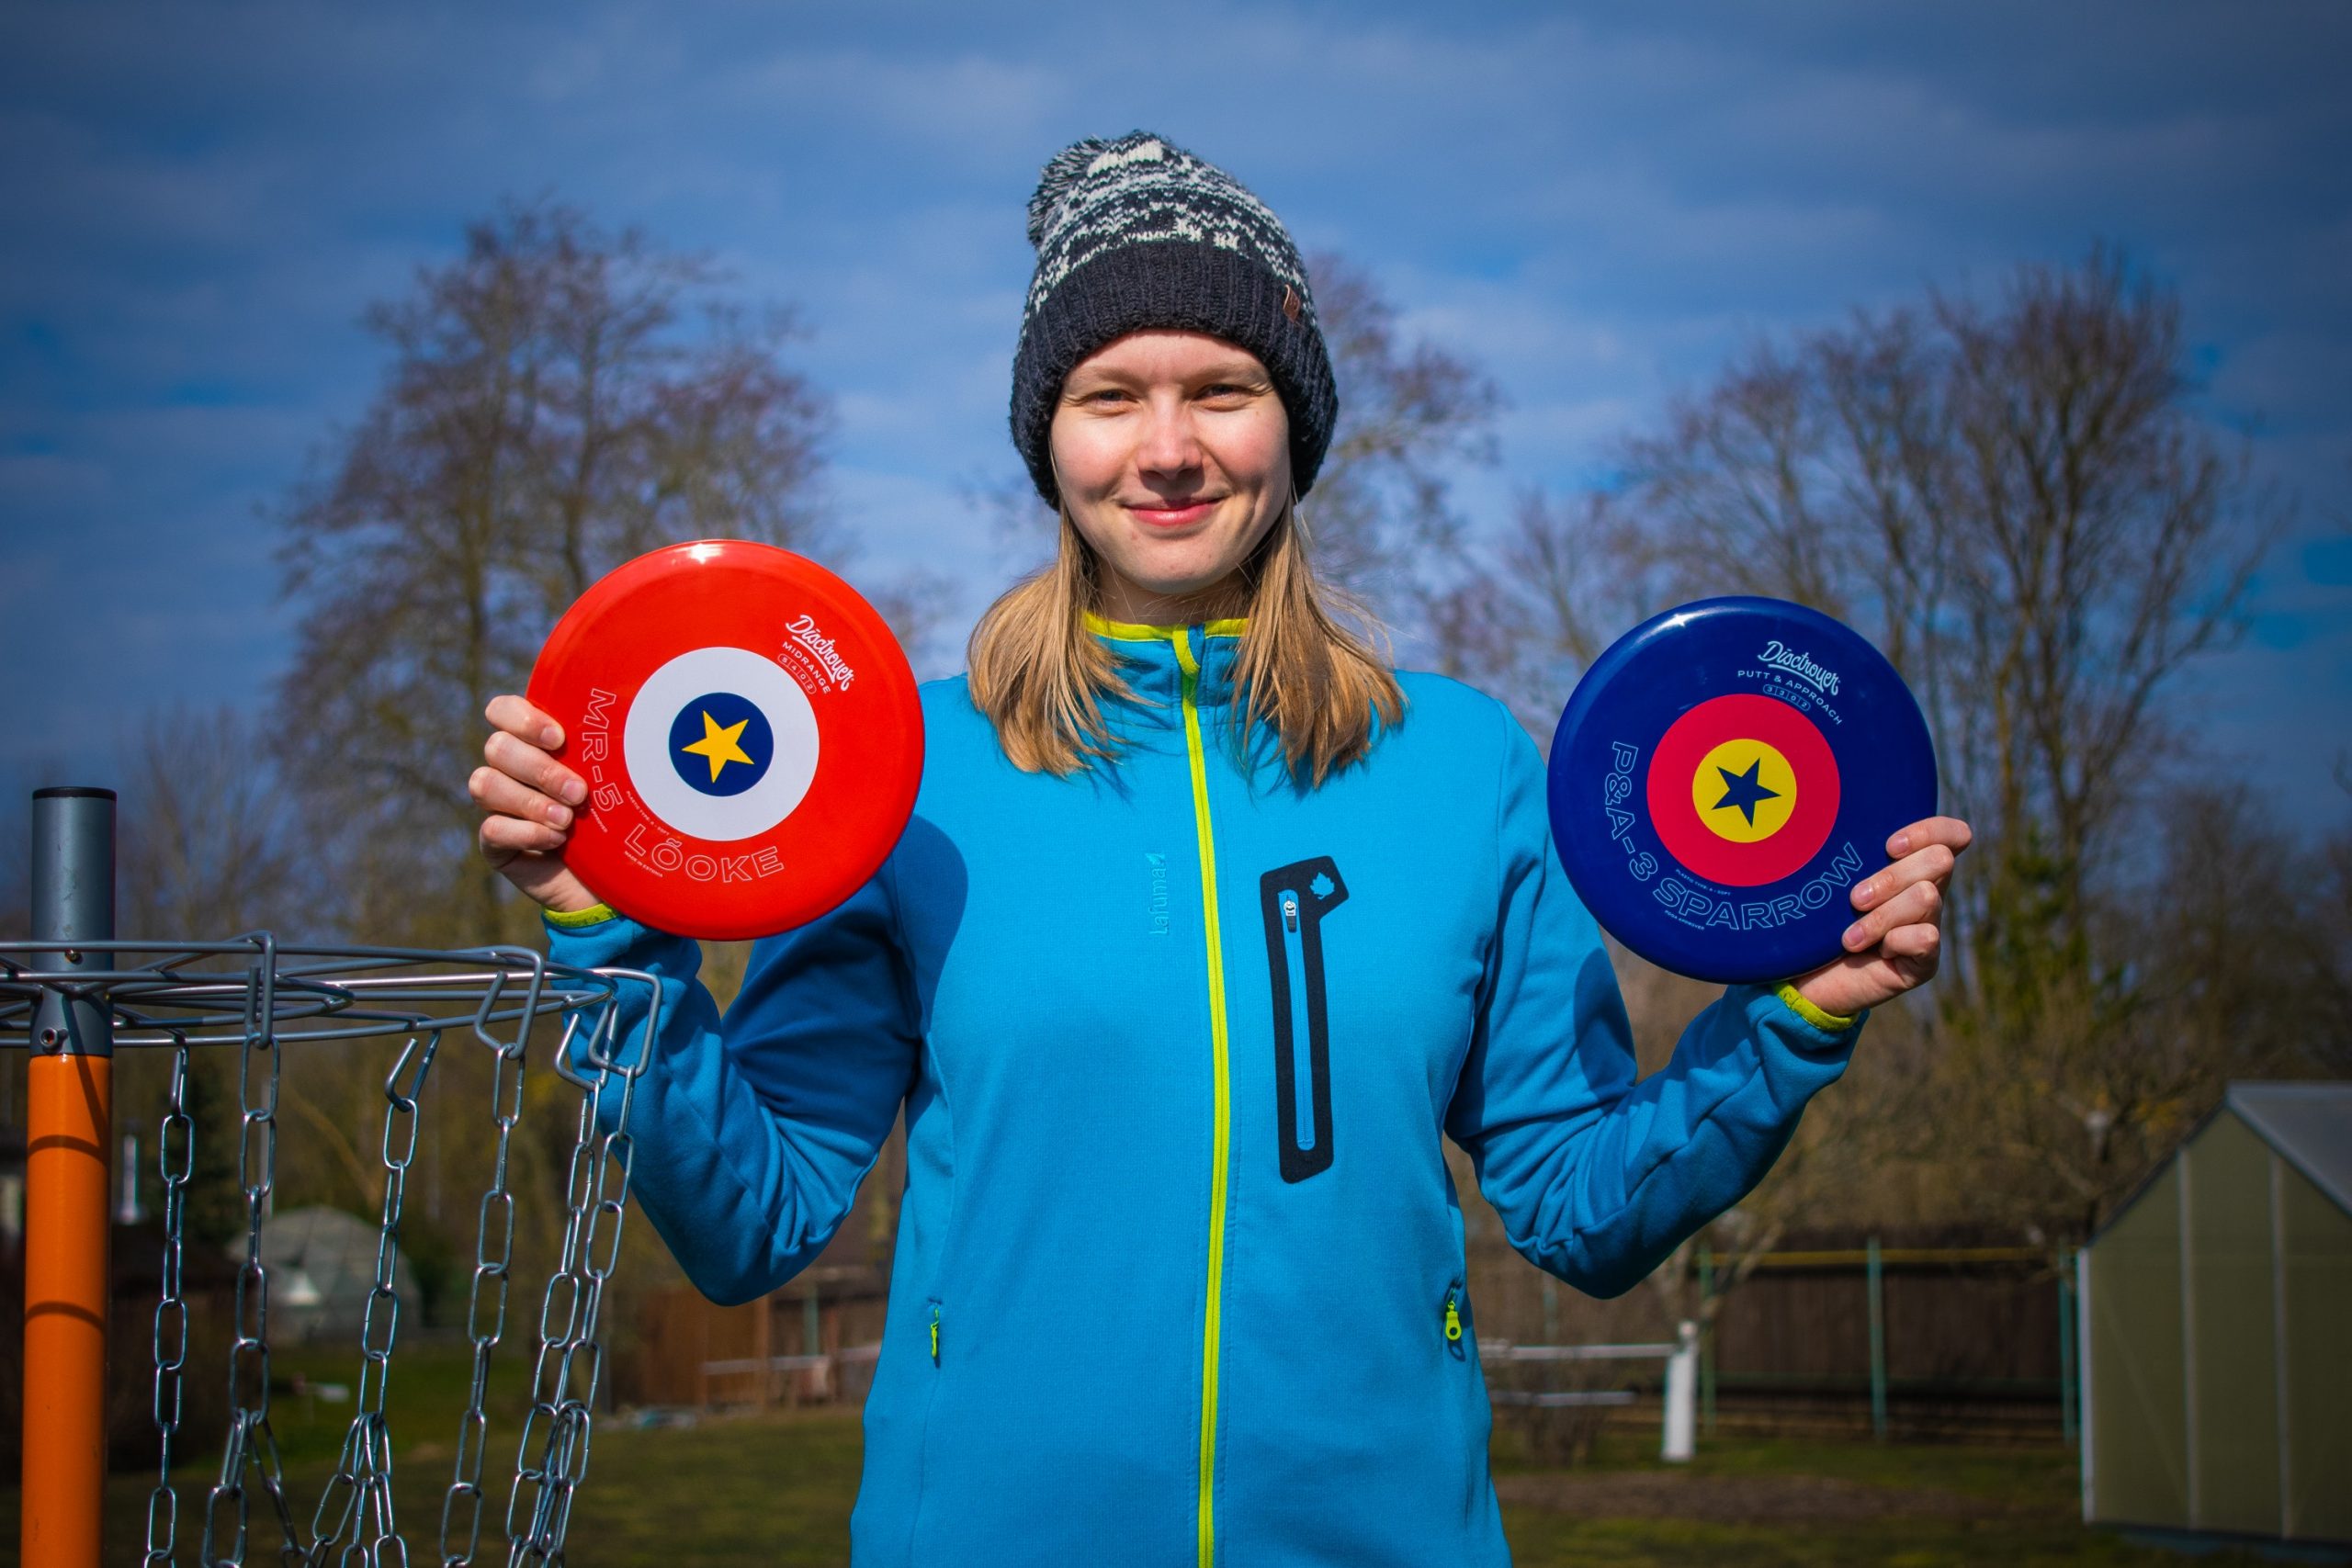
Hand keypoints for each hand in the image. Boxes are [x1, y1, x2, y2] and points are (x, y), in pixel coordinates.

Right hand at [470, 694, 604, 915]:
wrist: (616, 876)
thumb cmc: (620, 815)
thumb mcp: (616, 778)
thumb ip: (605, 748)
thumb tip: (626, 715)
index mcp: (534, 741)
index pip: (502, 711)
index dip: (522, 719)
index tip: (560, 739)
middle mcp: (510, 769)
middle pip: (497, 748)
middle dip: (540, 769)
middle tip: (579, 792)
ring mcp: (498, 806)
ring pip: (485, 784)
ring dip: (531, 802)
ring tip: (568, 819)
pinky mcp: (495, 844)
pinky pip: (491, 829)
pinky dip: (526, 833)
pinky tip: (556, 840)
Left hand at [1788, 816, 1970, 1019]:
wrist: (1802, 977)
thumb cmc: (1813, 920)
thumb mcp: (1829, 879)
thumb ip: (1848, 852)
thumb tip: (1837, 817)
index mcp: (1909, 865)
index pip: (1952, 835)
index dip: (1929, 831)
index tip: (1888, 846)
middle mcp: (1927, 892)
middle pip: (1940, 860)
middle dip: (1890, 877)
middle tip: (1854, 899)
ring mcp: (1929, 926)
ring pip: (1927, 897)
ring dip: (1880, 916)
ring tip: (1849, 937)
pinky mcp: (1925, 962)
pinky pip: (1927, 937)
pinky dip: (1893, 942)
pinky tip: (1873, 952)